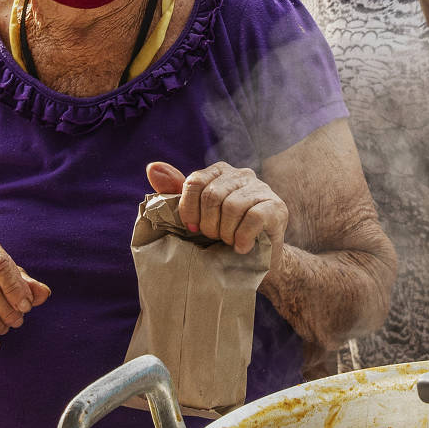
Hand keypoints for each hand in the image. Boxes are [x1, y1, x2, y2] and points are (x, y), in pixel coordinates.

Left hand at [146, 160, 287, 256]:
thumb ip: (174, 191)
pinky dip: (242, 238)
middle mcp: (241, 174)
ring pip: (232, 206)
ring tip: (229, 242)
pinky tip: (242, 247)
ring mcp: (261, 189)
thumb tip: (151, 167)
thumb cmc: (222, 235)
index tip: (192, 228)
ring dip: (226, 233)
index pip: (195, 182)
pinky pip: (253, 218)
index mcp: (219, 172)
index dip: (189, 209)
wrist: (256, 260)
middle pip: (212, 195)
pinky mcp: (277, 207)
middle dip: (208, 224)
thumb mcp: (195, 214)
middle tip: (214, 238)